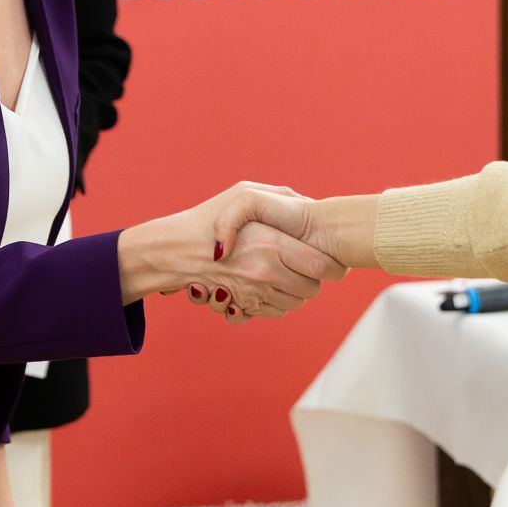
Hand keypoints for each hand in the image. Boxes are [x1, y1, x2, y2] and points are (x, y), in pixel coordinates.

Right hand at [188, 191, 379, 319]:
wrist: (173, 250)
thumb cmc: (208, 218)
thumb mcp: (244, 194)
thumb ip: (283, 197)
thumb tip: (311, 207)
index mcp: (271, 244)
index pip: (322, 266)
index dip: (334, 266)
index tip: (334, 260)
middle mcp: (265, 273)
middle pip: (312, 289)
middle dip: (312, 279)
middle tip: (303, 264)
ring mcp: (253, 293)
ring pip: (295, 303)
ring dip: (294, 291)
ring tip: (281, 272)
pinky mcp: (242, 305)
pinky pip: (275, 312)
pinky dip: (274, 302)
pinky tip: (264, 285)